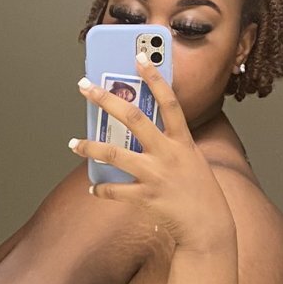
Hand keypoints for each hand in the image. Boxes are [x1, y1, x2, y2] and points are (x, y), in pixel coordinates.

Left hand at [72, 54, 235, 253]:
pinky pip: (116, 191)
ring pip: (115, 154)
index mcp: (183, 141)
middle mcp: (169, 153)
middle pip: (134, 119)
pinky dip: (101, 189)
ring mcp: (157, 175)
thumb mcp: (192, 159)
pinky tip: (93, 187)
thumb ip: (171, 143)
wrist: (209, 226)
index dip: (154, 77)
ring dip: (90, 147)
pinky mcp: (147, 197)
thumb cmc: (199, 191)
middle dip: (107, 100)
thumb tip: (144, 130)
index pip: (169, 101)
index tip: (139, 57)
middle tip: (86, 87)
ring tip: (73, 143)